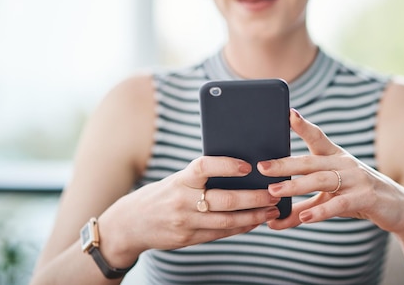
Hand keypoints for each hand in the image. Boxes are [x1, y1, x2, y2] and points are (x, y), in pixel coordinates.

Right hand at [108, 156, 280, 255]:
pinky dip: (240, 228)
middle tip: (274, 192)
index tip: (247, 165)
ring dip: (253, 216)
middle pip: (224, 200)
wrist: (130, 224)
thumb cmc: (160, 195)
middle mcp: (181, 201)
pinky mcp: (188, 239)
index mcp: (179, 180)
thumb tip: (240, 170)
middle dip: (254, 197)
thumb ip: (200, 178)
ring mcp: (185, 223)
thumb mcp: (176, 180)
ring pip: (227, 221)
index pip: (203, 167)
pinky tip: (254, 222)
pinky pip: (220, 233)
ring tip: (271, 209)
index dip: (226, 165)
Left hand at [258, 109, 403, 233]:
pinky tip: (305, 218)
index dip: (302, 125)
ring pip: (321, 180)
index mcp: (334, 157)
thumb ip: (301, 209)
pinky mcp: (366, 197)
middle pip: (310, 161)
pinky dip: (321, 211)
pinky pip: (340, 203)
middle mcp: (344, 163)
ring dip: (296, 186)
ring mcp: (356, 178)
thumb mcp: (329, 200)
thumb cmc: (358, 198)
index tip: (287, 113)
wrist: (400, 210)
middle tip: (262, 166)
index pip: (317, 137)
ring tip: (274, 192)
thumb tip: (271, 221)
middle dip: (284, 163)